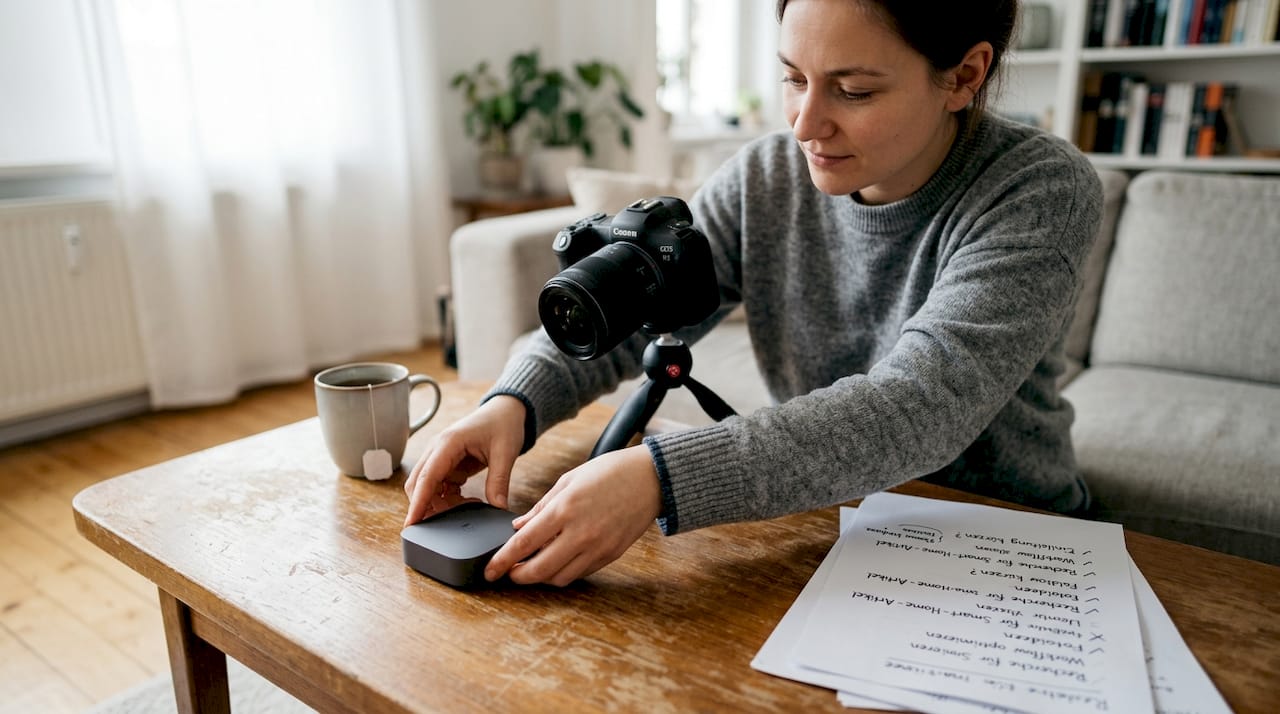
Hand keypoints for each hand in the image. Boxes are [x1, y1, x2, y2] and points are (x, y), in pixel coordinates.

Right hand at [403, 395, 525, 526]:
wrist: (506, 411)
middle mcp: (437, 449)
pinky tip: (469, 499)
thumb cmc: (503, 425)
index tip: (411, 524)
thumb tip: (498, 509)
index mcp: (448, 443)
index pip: (426, 477)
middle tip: (454, 520)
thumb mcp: (505, 453)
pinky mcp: (446, 464)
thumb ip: (499, 482)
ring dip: (443, 503)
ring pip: (428, 488)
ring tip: (471, 504)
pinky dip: (449, 498)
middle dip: (430, 506)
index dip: (418, 503)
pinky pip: (439, 487)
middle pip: (419, 485)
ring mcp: (440, 456)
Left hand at [484, 444, 660, 586]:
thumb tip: (520, 527)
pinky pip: (580, 573)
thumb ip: (542, 507)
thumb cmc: (610, 472)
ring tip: (533, 566)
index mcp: (564, 510)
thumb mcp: (569, 480)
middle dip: (518, 576)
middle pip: (539, 570)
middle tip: (509, 573)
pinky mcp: (610, 555)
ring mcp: (597, 547)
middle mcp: (579, 533)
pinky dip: (564, 571)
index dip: (501, 561)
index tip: (490, 570)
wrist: (651, 478)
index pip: (523, 544)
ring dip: (541, 577)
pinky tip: (558, 560)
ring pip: (559, 578)